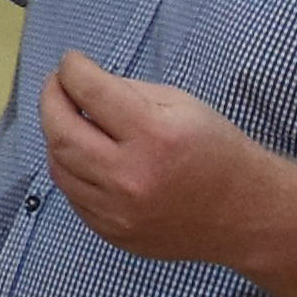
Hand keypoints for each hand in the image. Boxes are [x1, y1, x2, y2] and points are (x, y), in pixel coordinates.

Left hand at [38, 50, 279, 266]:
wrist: (246, 213)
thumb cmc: (216, 150)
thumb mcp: (183, 105)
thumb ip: (127, 91)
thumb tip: (80, 85)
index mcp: (155, 135)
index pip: (90, 92)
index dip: (71, 70)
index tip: (70, 63)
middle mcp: (131, 176)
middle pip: (61, 132)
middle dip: (51, 100)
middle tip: (56, 86)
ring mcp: (119, 211)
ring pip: (59, 166)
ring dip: (57, 136)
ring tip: (70, 120)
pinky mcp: (113, 233)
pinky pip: (72, 195)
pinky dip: (71, 169)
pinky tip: (86, 155)